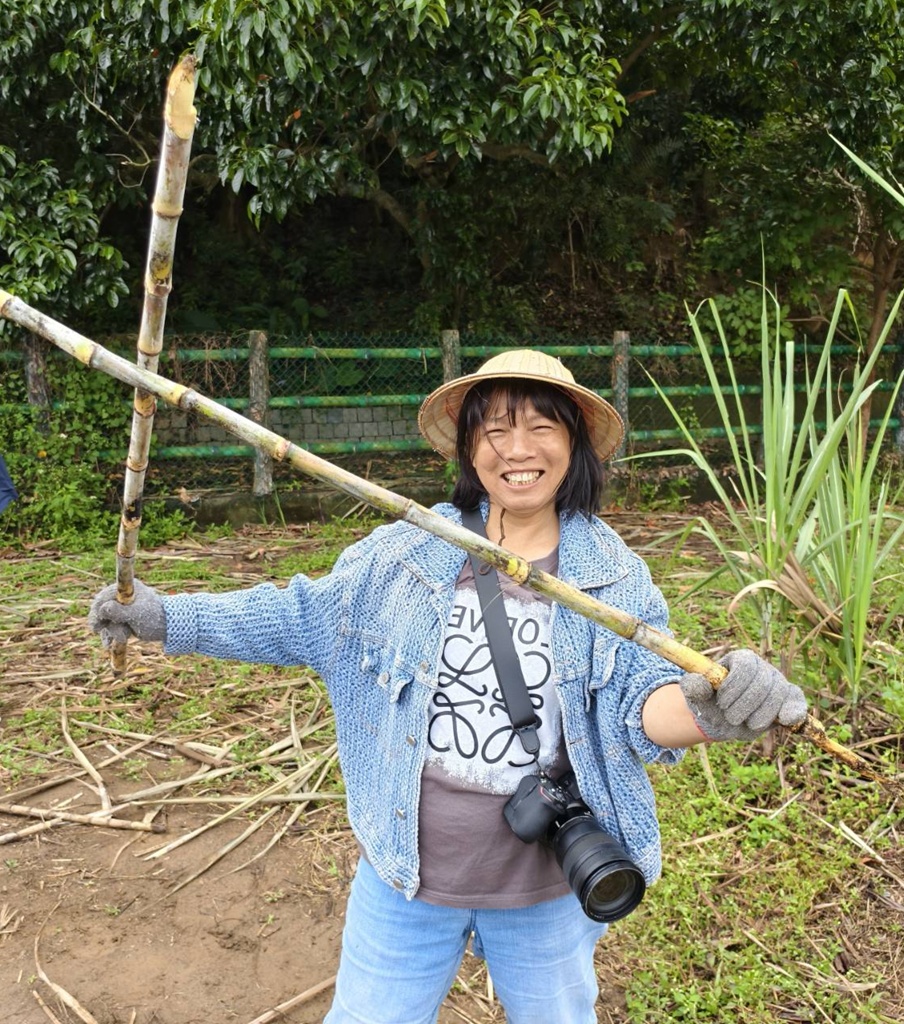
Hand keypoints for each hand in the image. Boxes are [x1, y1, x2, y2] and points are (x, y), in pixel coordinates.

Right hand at [88, 580, 166, 646]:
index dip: (98, 608)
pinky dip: (109, 635)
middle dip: (102, 621)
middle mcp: (122, 596)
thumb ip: (119, 611)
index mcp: (127, 589)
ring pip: (105, 619)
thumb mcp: (137, 614)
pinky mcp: (121, 619)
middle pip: (101, 607)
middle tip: (99, 630)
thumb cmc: (155, 618)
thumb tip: (103, 608)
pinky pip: (108, 627)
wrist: (167, 628)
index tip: (97, 622)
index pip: (105, 596)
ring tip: (123, 637)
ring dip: (109, 630)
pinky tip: (109, 644)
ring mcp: (121, 608)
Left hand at [679, 649, 807, 741]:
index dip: (735, 686)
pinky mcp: (788, 699)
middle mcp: (763, 668)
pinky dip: (793, 710)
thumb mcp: (696, 694)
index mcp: (741, 659)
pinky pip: (796, 700)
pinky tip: (784, 719)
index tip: (723, 703)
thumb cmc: (710, 702)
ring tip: (745, 723)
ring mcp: (778, 683)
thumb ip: (693, 686)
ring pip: (777, 695)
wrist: (723, 719)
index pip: (746, 666)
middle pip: (762, 682)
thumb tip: (698, 681)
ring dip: (760, 715)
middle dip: (745, 704)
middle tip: (731, 717)